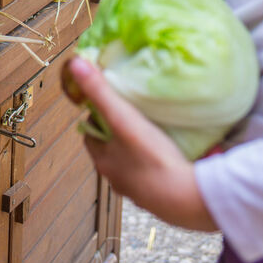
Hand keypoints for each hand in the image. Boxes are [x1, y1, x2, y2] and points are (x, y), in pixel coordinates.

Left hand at [61, 56, 216, 231]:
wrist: (188, 199)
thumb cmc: (152, 158)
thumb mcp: (122, 118)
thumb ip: (99, 91)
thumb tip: (74, 63)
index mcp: (103, 161)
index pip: (90, 134)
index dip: (96, 117)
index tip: (108, 103)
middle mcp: (117, 179)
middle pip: (110, 149)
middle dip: (118, 133)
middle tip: (132, 115)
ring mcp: (139, 191)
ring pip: (131, 164)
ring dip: (137, 150)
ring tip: (151, 132)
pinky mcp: (161, 198)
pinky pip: (154, 177)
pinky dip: (157, 165)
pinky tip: (170, 155)